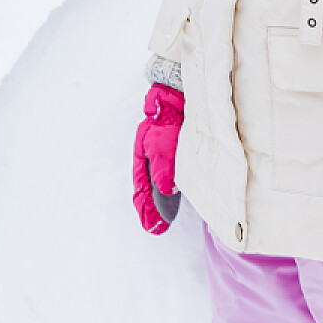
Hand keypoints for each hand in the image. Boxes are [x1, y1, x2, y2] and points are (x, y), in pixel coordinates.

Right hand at [132, 83, 184, 234]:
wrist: (178, 93)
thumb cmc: (168, 119)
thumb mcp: (162, 146)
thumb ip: (163, 171)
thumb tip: (166, 193)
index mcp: (143, 159)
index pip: (144, 190)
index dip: (148, 211)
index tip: (154, 228)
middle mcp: (152, 157)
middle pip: (150, 189)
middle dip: (151, 210)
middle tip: (156, 228)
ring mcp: (164, 153)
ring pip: (161, 183)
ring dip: (161, 201)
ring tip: (164, 218)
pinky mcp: (178, 149)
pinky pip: (173, 174)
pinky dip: (171, 188)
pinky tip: (178, 192)